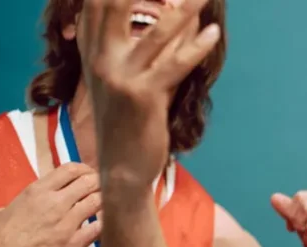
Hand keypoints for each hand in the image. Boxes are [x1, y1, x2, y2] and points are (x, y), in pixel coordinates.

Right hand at [0, 162, 101, 246]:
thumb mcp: (10, 206)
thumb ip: (31, 200)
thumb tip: (38, 201)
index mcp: (38, 190)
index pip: (71, 169)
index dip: (85, 171)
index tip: (89, 177)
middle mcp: (55, 202)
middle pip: (90, 182)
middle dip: (99, 184)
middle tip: (101, 192)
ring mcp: (66, 223)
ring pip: (98, 202)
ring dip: (104, 202)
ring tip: (105, 207)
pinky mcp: (74, 244)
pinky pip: (99, 228)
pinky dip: (104, 224)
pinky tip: (103, 226)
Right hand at [80, 0, 220, 192]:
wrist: (121, 169)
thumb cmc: (130, 122)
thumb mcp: (130, 78)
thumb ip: (147, 47)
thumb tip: (180, 16)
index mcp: (94, 51)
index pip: (97, 3)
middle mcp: (101, 59)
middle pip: (116, 4)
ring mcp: (120, 77)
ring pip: (156, 32)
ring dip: (185, 8)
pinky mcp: (142, 97)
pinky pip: (174, 65)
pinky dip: (196, 48)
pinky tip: (213, 33)